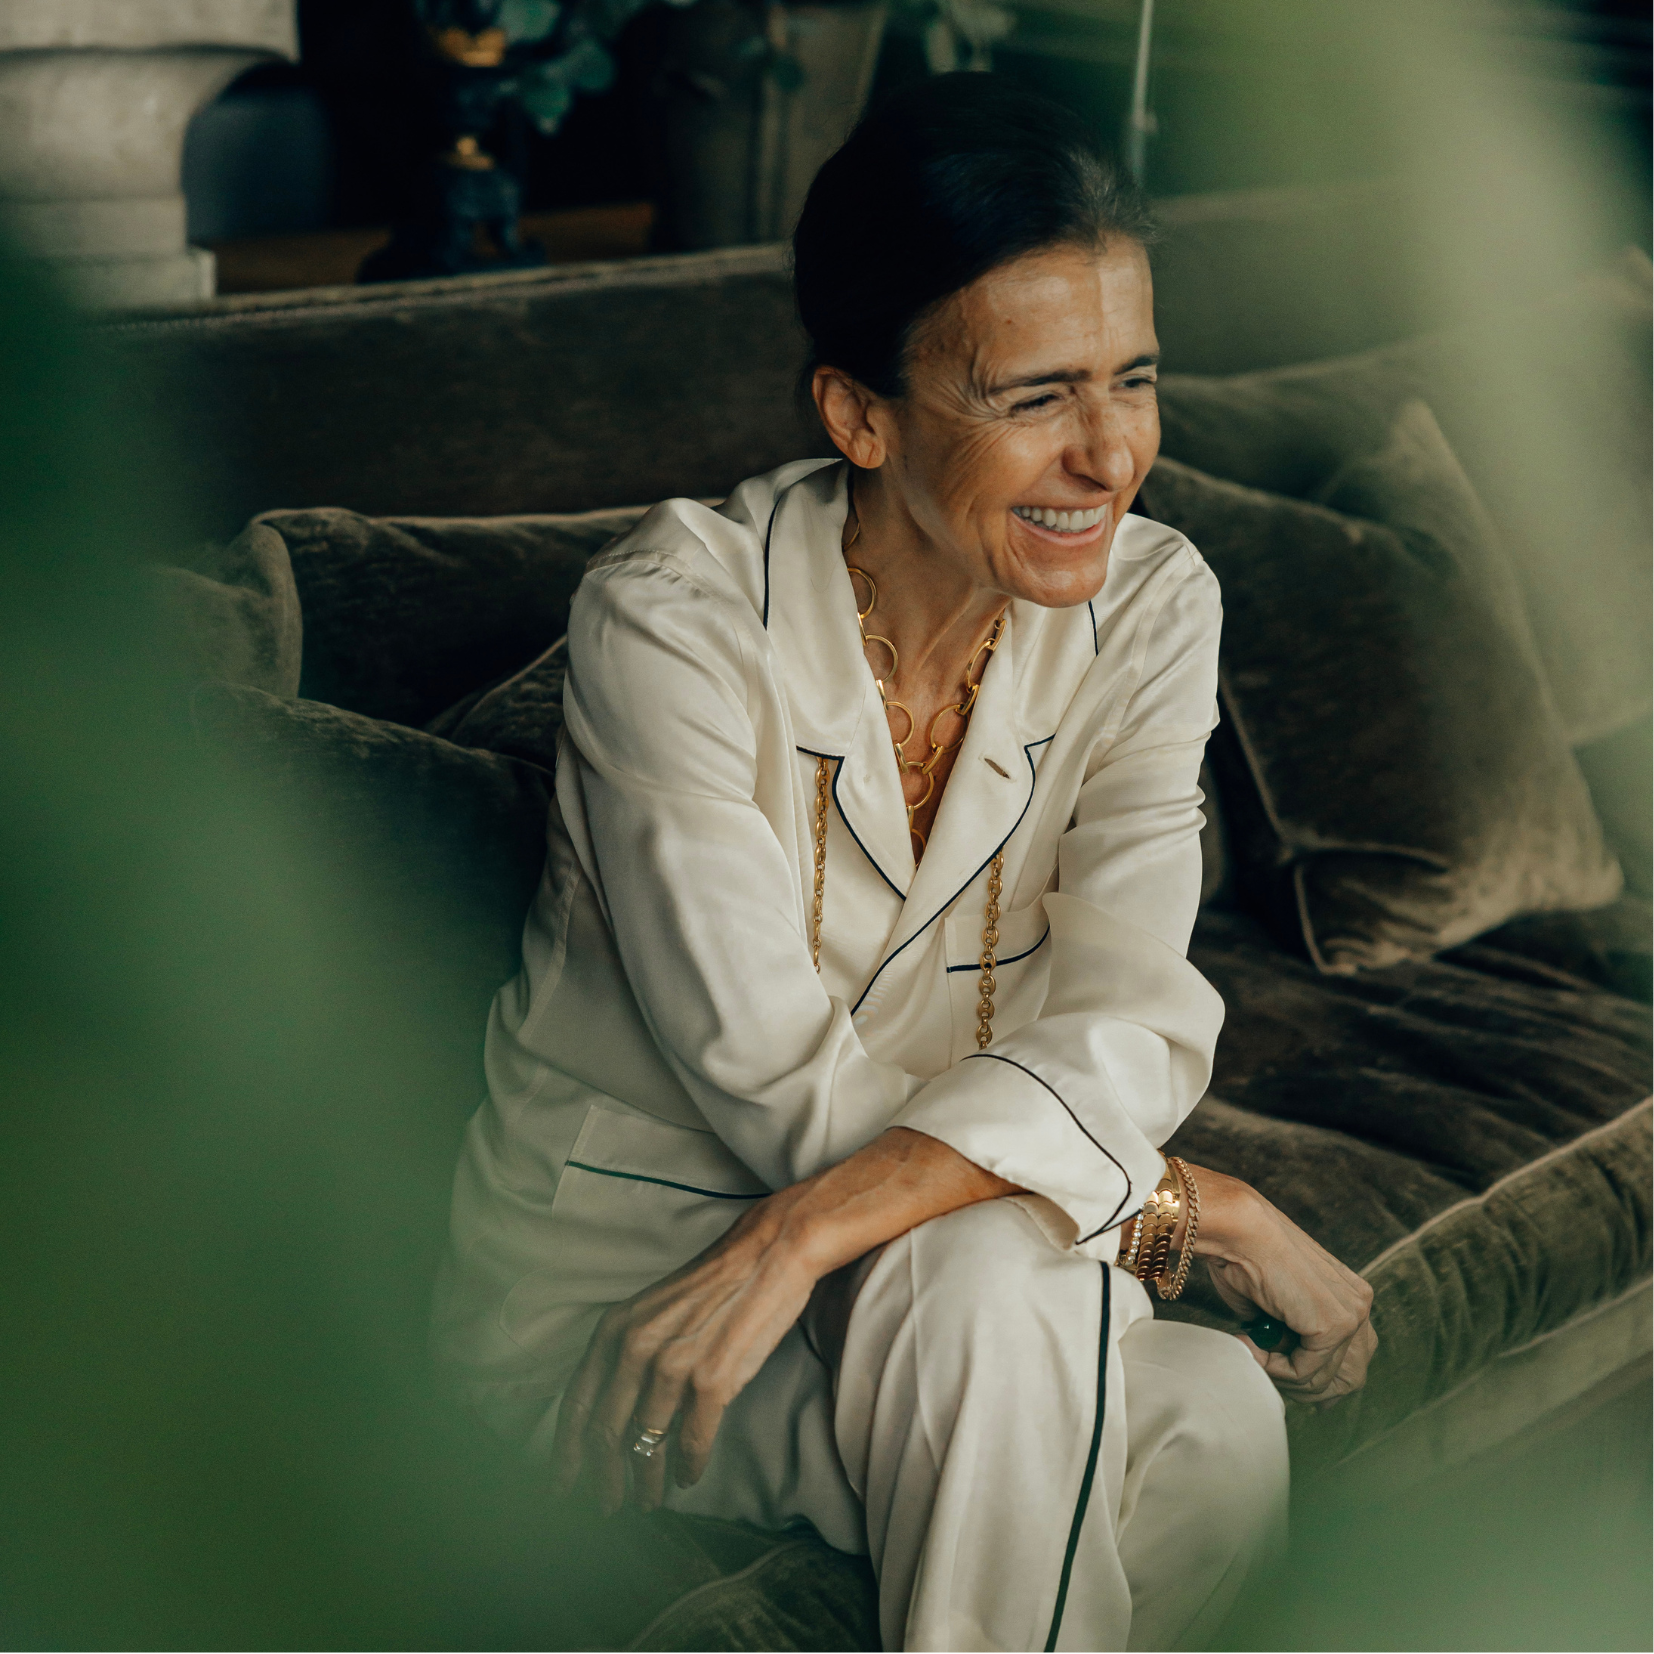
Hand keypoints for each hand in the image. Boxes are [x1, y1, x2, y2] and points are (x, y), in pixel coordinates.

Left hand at [551, 1197, 815, 1512]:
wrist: (768, 1254)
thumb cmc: (714, 1283)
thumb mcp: (653, 1309)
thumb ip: (629, 1352)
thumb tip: (619, 1406)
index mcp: (615, 1329)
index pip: (578, 1404)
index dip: (566, 1452)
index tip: (561, 1485)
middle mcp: (636, 1349)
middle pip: (606, 1434)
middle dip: (603, 1479)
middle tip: (609, 1506)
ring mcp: (673, 1367)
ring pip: (647, 1445)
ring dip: (646, 1482)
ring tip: (649, 1499)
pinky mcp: (713, 1381)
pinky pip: (691, 1442)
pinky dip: (688, 1467)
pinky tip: (688, 1476)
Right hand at [1182, 1164, 1376, 1406]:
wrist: (1237, 1230)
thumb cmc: (1243, 1260)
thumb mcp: (1278, 1308)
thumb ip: (1294, 1337)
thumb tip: (1293, 1372)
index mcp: (1352, 1296)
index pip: (1353, 1360)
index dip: (1318, 1380)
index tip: (1283, 1379)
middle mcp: (1361, 1305)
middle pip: (1351, 1378)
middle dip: (1309, 1389)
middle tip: (1270, 1376)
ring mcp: (1352, 1316)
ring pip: (1327, 1380)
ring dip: (1287, 1379)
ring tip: (1255, 1356)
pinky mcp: (1334, 1325)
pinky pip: (1306, 1371)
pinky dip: (1276, 1369)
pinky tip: (1253, 1345)